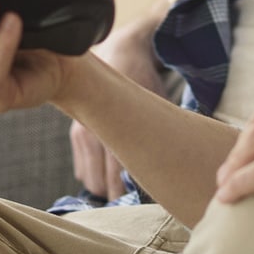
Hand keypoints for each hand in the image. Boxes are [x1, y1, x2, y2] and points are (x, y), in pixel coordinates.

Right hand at [69, 16, 171, 197]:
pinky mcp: (76, 135)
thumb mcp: (157, 102)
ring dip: (105, 188)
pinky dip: (95, 177)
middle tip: (140, 199)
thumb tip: (177, 165)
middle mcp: (91, 135)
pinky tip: (111, 174)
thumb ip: (160, 133)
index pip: (114, 179)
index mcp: (111, 130)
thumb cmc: (144, 79)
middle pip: (99, 186)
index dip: (128, 197)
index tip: (143, 203)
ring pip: (89, 180)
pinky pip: (82, 169)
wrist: (120, 50)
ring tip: (127, 189)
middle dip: (118, 197)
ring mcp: (80, 135)